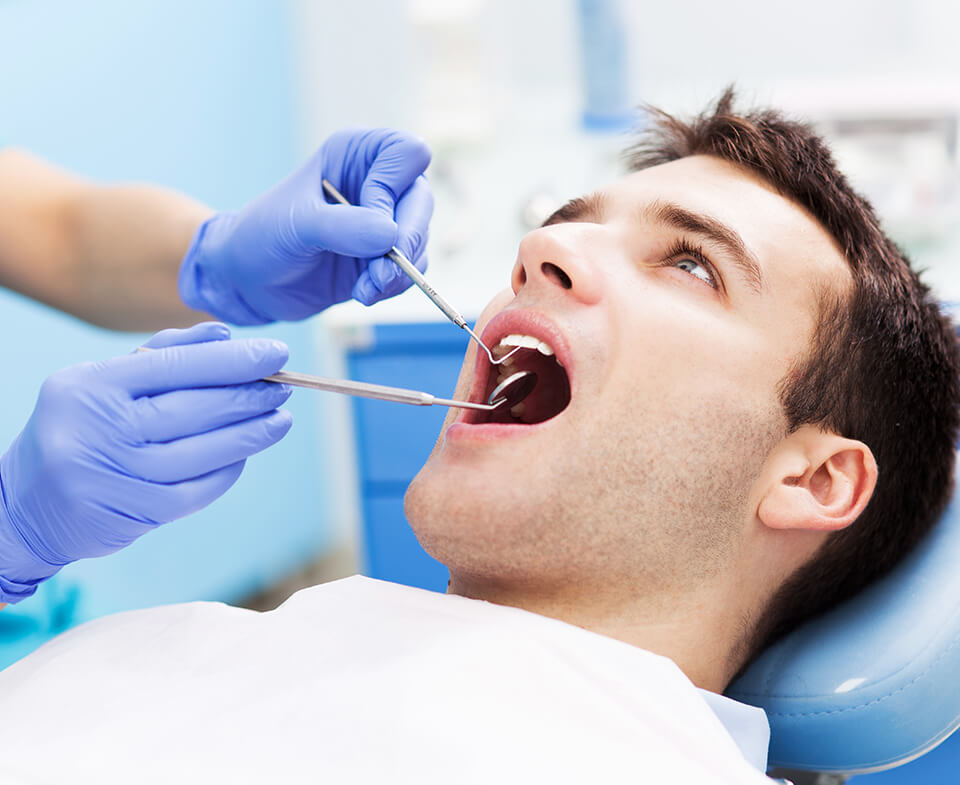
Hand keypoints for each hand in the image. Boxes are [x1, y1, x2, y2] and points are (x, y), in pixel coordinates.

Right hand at [0, 322, 292, 601]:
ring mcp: (116, 475)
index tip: (277, 352)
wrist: (27, 503)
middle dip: (249, 396)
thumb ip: (164, 353)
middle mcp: (100, 429)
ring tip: (280, 418)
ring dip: (251, 434)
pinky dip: (228, 469)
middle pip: (195, 408)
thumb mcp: (105, 380)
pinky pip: (199, 489)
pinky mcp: (134, 513)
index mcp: (91, 385)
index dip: (234, 360)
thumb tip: (224, 333)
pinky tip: (246, 453)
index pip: (176, 366)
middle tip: (285, 385)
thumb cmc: (81, 427)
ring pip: (203, 451)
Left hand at [178, 128, 432, 323]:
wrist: (249, 280)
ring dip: (398, 271)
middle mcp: (378, 183)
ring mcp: (385, 222)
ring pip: (420, 240)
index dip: (393, 189)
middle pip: (422, 202)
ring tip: (365, 289)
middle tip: (379, 273)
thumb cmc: (263, 235)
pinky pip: (411, 270)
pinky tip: (363, 293)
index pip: (408, 154)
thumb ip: (343, 227)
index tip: (366, 220)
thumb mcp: (297, 224)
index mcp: (357, 154)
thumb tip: (391, 237)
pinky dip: (393, 286)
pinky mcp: (385, 258)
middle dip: (406, 241)